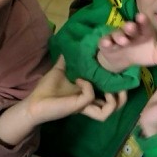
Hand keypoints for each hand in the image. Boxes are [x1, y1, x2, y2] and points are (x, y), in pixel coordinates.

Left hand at [0, 58, 128, 145]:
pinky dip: (89, 87)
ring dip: (114, 100)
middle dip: (123, 98)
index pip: (109, 96)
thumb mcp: (59, 71)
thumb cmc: (46, 90)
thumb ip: (67, 61)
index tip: (118, 73)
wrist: (34, 103)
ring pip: (109, 110)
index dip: (117, 88)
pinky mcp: (78, 106)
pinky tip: (81, 80)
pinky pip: (90, 96)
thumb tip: (70, 46)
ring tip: (110, 89)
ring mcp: (85, 105)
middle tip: (123, 85)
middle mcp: (89, 101)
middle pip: (115, 106)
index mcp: (88, 95)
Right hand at [96, 15, 156, 73]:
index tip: (141, 17)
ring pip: (118, 34)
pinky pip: (105, 41)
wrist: (124, 58)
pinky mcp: (107, 43)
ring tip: (123, 40)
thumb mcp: (154, 56)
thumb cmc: (142, 52)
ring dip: (119, 36)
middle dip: (130, 27)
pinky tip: (107, 43)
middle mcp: (130, 33)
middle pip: (130, 28)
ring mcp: (118, 37)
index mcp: (143, 32)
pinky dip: (105, 42)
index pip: (144, 25)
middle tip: (131, 27)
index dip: (143, 21)